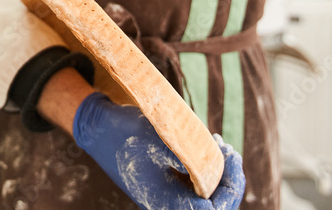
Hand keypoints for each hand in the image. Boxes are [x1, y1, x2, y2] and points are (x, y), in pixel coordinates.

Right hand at [72, 92, 244, 209]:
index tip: (232, 155)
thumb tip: (216, 161)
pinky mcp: (170, 187)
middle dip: (230, 180)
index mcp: (167, 204)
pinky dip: (209, 170)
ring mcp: (171, 198)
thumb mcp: (158, 138)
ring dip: (220, 174)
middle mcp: (170, 206)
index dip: (230, 187)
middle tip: (231, 150)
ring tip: (222, 146)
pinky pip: (199, 187)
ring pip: (209, 196)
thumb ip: (188, 154)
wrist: (99, 129)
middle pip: (215, 206)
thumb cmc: (125, 132)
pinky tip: (210, 147)